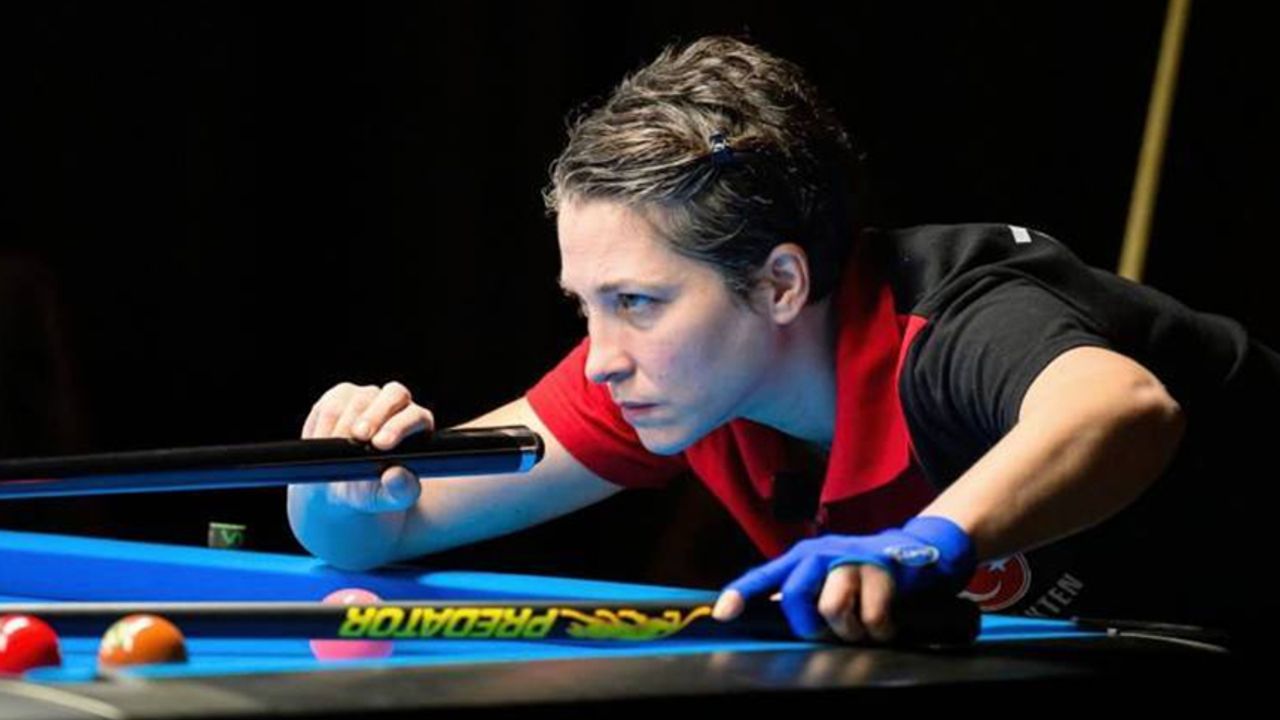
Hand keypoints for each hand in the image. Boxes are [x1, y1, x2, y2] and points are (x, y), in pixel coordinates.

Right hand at [299, 381, 435, 512]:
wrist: (339, 490)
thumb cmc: (373, 491)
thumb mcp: (389, 498)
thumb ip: (401, 489)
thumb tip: (397, 475)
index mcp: (418, 425)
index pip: (415, 416)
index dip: (399, 426)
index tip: (381, 445)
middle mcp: (397, 405)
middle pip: (393, 394)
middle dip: (375, 415)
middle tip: (359, 437)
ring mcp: (368, 398)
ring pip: (358, 399)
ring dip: (345, 424)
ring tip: (336, 450)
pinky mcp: (340, 397)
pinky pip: (331, 404)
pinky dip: (324, 425)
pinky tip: (322, 442)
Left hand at [712, 517, 975, 642]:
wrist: (924, 551)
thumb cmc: (866, 573)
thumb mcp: (829, 577)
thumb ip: (801, 593)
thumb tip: (769, 615)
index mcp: (804, 555)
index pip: (765, 575)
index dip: (741, 594)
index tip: (722, 615)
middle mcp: (824, 552)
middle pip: (795, 595)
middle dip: (810, 624)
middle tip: (829, 630)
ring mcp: (854, 560)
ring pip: (832, 609)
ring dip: (849, 629)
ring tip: (862, 625)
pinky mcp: (885, 572)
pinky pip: (871, 618)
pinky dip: (879, 630)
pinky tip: (887, 622)